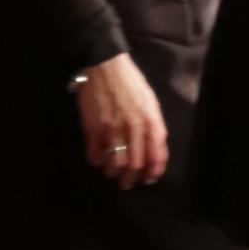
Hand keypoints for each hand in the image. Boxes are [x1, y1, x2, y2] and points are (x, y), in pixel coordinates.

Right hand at [72, 51, 168, 188]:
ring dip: (114, 173)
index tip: (149, 178)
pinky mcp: (92, 128)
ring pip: (115, 163)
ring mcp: (112, 129)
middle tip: (128, 183)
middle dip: (132, 178)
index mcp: (150, 120)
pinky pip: (95, 154)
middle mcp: (133, 127)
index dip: (153, 171)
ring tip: (113, 174)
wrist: (104, 66)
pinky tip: (98, 161)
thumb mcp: (150, 102)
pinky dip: (97, 161)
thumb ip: (154, 126)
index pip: (156, 155)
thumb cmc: (131, 83)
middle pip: (135, 164)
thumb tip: (155, 149)